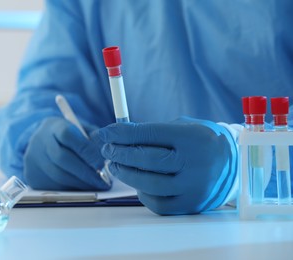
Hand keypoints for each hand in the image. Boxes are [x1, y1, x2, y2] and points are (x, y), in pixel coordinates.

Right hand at [23, 117, 110, 190]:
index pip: (68, 135)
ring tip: (96, 186)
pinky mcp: (32, 175)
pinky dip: (71, 189)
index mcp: (54, 126)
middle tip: (103, 180)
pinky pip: (53, 186)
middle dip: (85, 172)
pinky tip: (83, 188)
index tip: (102, 162)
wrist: (41, 141)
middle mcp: (40, 141)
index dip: (86, 150)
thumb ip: (93, 138)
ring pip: (58, 175)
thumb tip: (106, 151)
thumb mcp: (81, 130)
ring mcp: (33, 159)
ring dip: (81, 184)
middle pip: (62, 158)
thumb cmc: (68, 136)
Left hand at [99, 116, 237, 214]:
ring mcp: (194, 188)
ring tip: (115, 165)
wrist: (233, 165)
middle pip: (147, 160)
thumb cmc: (199, 141)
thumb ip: (151, 132)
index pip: (148, 134)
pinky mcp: (190, 205)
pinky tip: (137, 181)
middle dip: (120, 154)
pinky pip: (157, 203)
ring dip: (125, 174)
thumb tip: (117, 136)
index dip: (122, 134)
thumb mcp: (181, 127)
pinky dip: (142, 192)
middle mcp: (195, 164)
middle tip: (107, 149)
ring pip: (148, 184)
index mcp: (193, 138)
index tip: (105, 133)